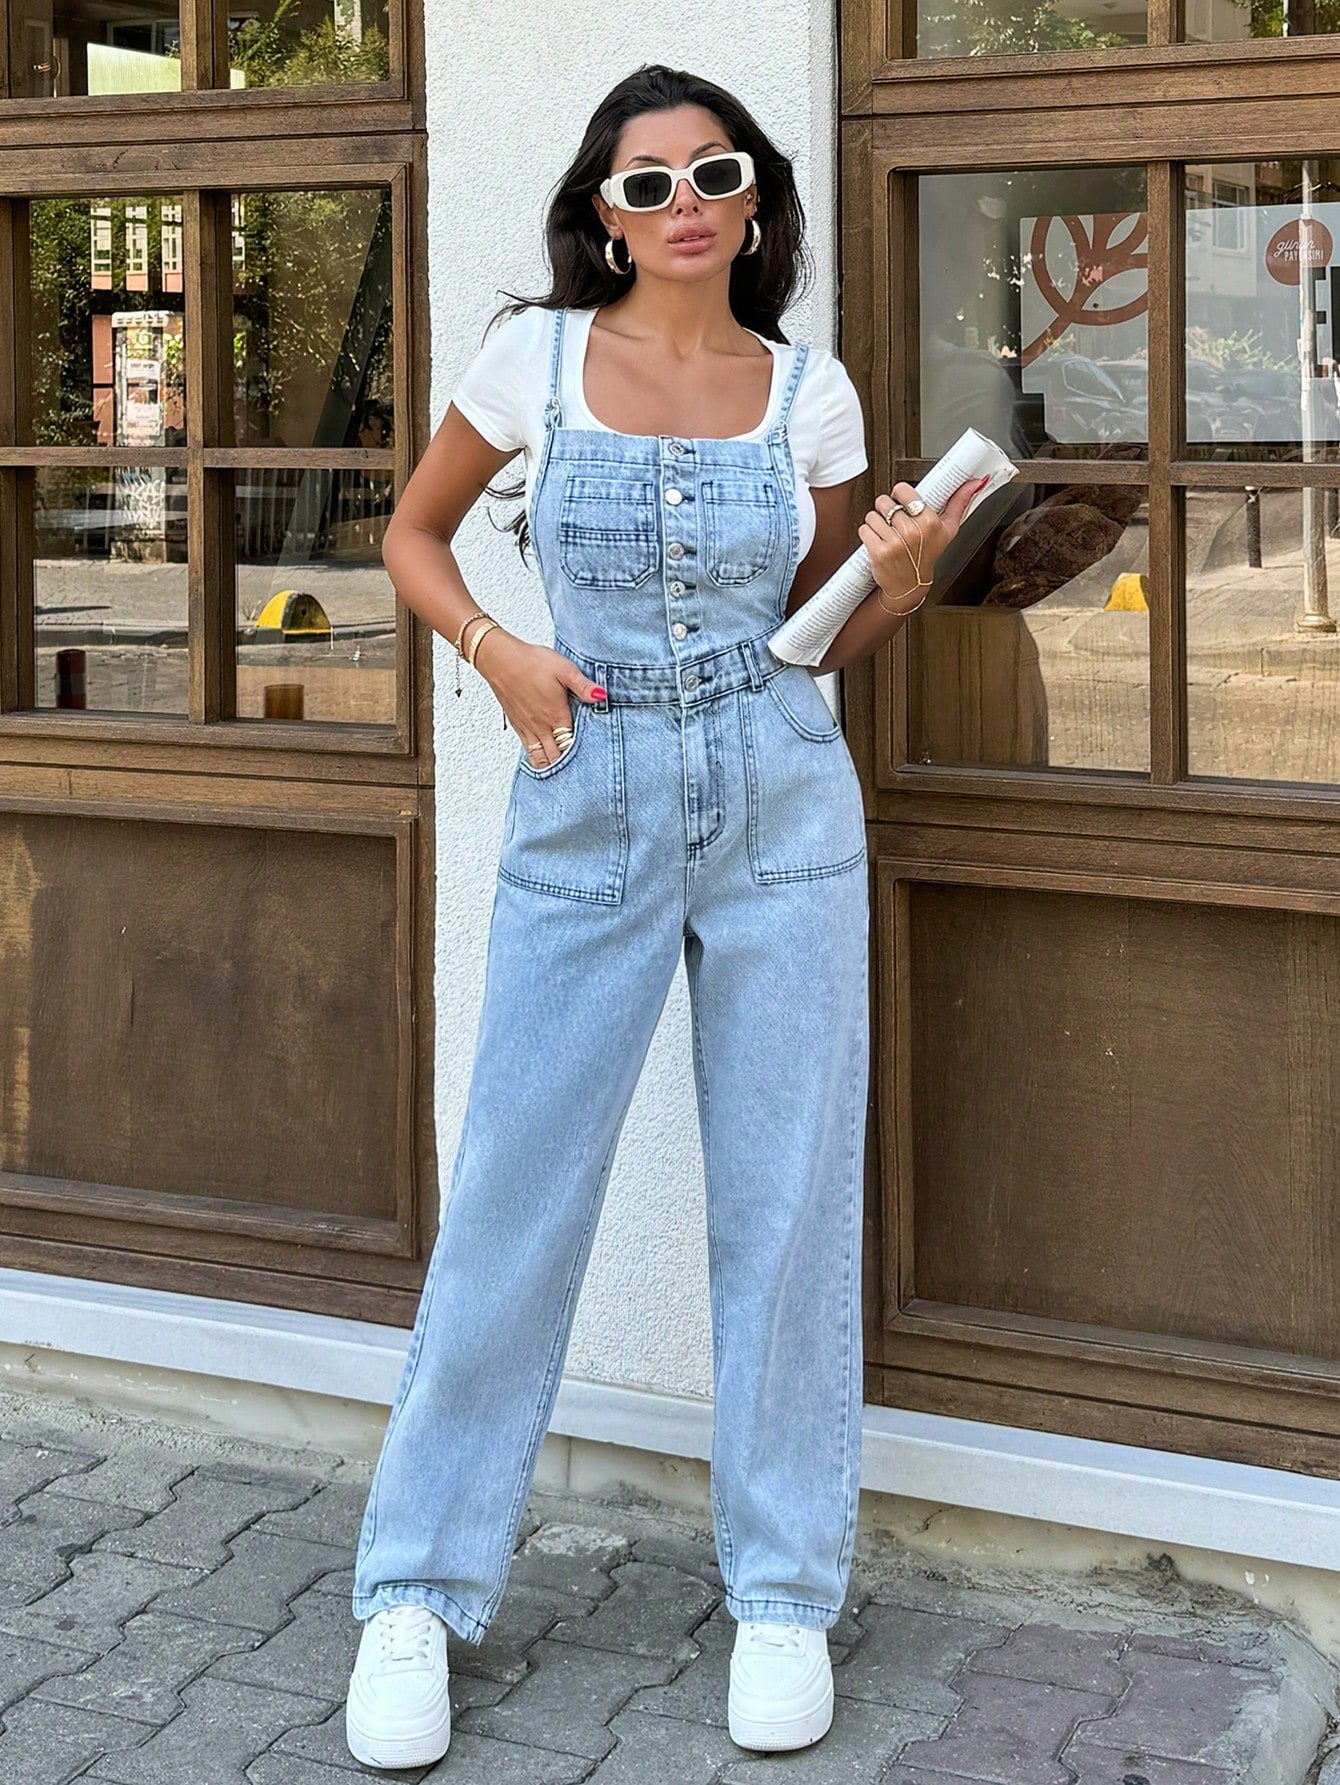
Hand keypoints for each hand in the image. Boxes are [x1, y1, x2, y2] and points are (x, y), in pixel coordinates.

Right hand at [473, 633, 606, 767]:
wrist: (500, 660)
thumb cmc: (531, 662)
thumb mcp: (564, 669)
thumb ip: (583, 686)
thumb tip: (602, 696)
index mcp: (556, 716)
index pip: (571, 746)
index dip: (582, 755)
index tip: (592, 758)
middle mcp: (541, 727)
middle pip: (556, 758)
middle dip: (567, 765)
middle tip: (580, 768)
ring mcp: (528, 728)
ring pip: (540, 758)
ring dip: (551, 765)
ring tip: (562, 769)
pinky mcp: (517, 725)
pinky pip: (528, 751)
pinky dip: (537, 759)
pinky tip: (543, 758)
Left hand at [859, 474, 990, 606]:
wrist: (909, 586)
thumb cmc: (927, 556)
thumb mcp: (948, 530)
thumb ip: (960, 503)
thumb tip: (977, 482)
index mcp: (929, 522)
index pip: (902, 490)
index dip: (899, 496)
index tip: (902, 505)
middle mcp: (912, 532)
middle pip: (884, 501)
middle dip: (886, 510)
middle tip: (894, 523)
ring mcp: (895, 543)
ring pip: (872, 515)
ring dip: (876, 523)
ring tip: (887, 534)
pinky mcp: (878, 552)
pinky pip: (864, 529)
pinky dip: (868, 534)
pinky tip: (878, 542)